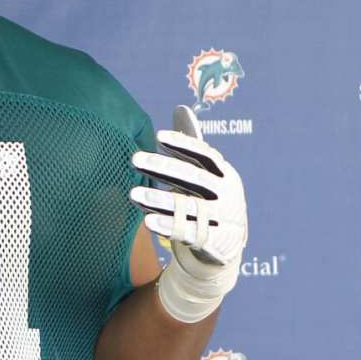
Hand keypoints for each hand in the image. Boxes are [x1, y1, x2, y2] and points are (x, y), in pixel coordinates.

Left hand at [127, 106, 247, 321]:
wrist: (224, 251)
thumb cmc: (207, 205)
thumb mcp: (204, 177)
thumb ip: (191, 147)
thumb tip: (181, 108)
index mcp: (225, 174)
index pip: (205, 154)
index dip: (183, 144)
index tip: (158, 136)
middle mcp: (227, 195)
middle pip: (193, 178)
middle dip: (163, 168)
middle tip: (134, 159)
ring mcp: (224, 220)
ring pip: (188, 207)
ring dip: (159, 199)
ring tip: (132, 194)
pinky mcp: (216, 243)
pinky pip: (189, 232)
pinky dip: (168, 226)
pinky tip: (147, 221)